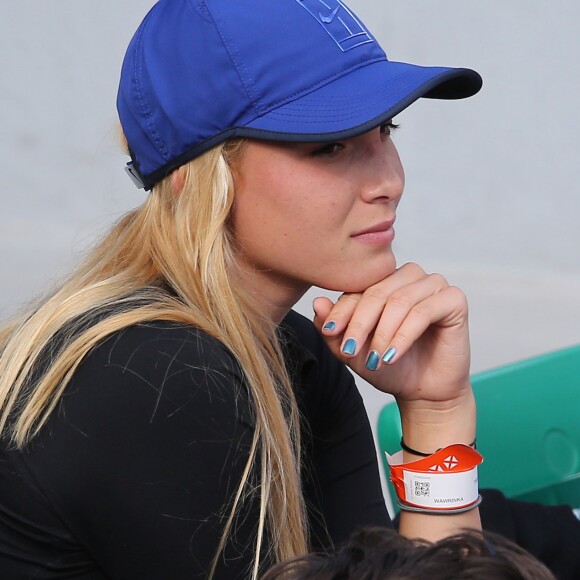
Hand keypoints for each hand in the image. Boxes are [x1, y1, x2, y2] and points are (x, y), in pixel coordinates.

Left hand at [312, 262, 471, 408]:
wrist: (423, 392)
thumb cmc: (390, 366)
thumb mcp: (353, 351)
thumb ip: (334, 328)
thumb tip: (317, 303)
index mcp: (385, 281)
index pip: (358, 288)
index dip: (342, 311)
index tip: (329, 331)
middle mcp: (409, 276)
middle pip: (377, 292)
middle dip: (360, 324)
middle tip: (350, 350)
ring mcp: (434, 285)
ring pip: (399, 301)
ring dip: (383, 333)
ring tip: (375, 360)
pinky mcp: (454, 300)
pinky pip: (424, 311)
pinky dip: (404, 335)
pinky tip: (393, 355)